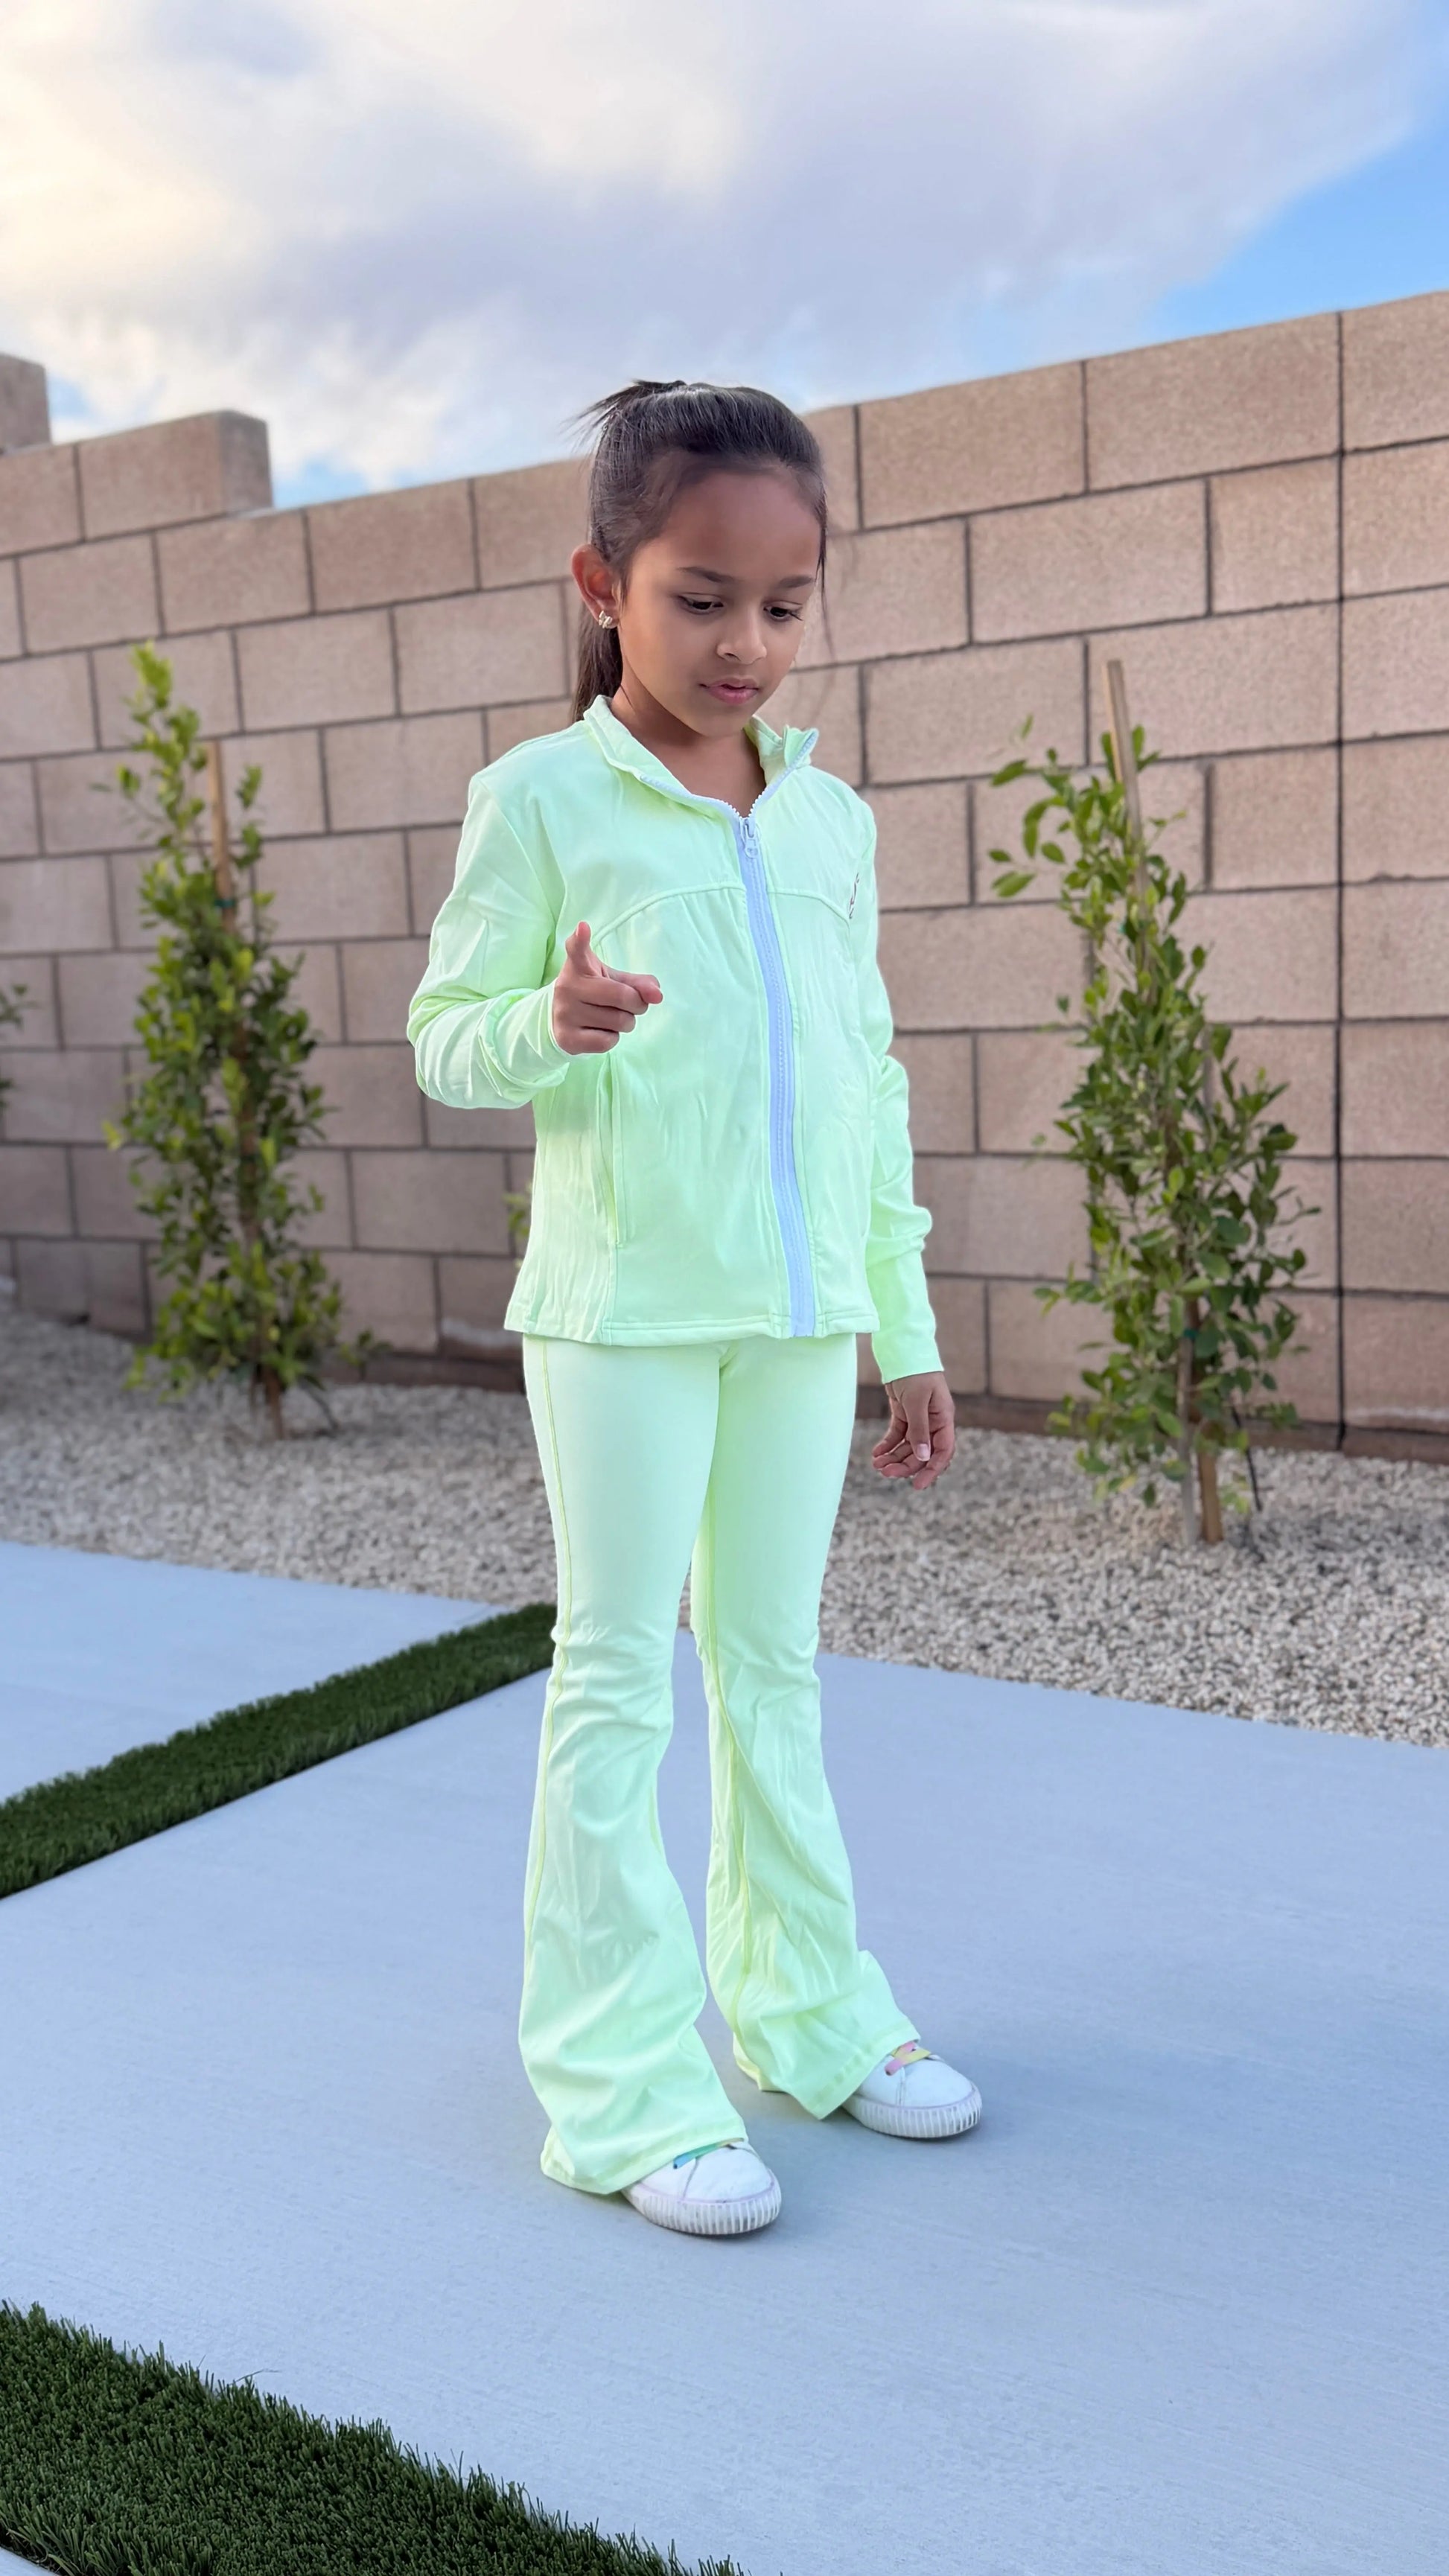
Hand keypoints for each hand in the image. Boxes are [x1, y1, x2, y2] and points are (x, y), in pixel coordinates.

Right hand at [551, 920, 662, 1055]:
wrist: (560, 1022)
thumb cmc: (594, 995)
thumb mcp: (614, 981)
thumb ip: (640, 984)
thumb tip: (657, 996)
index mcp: (579, 966)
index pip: (577, 950)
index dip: (580, 939)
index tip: (583, 928)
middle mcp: (568, 987)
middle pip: (623, 996)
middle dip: (636, 1004)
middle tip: (630, 1005)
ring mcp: (565, 1013)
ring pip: (619, 1022)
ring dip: (626, 1022)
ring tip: (612, 1017)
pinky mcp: (567, 1038)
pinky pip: (608, 1041)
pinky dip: (613, 1038)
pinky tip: (600, 1031)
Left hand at [871, 1370, 954, 1489]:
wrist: (903, 1350)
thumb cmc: (916, 1372)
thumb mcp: (917, 1402)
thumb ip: (919, 1430)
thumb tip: (923, 1457)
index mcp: (944, 1419)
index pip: (942, 1451)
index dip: (931, 1470)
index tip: (917, 1485)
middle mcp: (933, 1422)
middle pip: (922, 1453)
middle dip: (905, 1465)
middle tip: (885, 1473)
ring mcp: (919, 1419)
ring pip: (908, 1446)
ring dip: (893, 1457)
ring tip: (877, 1464)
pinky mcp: (904, 1413)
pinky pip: (897, 1435)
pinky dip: (887, 1445)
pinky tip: (876, 1453)